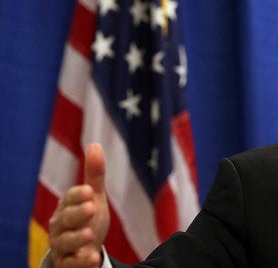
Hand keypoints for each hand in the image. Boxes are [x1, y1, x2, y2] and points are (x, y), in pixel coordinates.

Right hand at [48, 143, 110, 267]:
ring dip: (76, 238)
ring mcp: (62, 246)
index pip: (69, 198)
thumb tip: (95, 144)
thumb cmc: (87, 218)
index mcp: (67, 206)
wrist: (83, 249)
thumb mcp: (94, 197)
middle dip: (77, 214)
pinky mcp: (67, 263)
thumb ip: (94, 175)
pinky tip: (92, 258)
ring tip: (90, 235)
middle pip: (65, 219)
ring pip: (65, 242)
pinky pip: (70, 264)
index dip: (78, 195)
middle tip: (92, 208)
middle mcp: (60, 226)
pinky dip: (80, 262)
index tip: (89, 191)